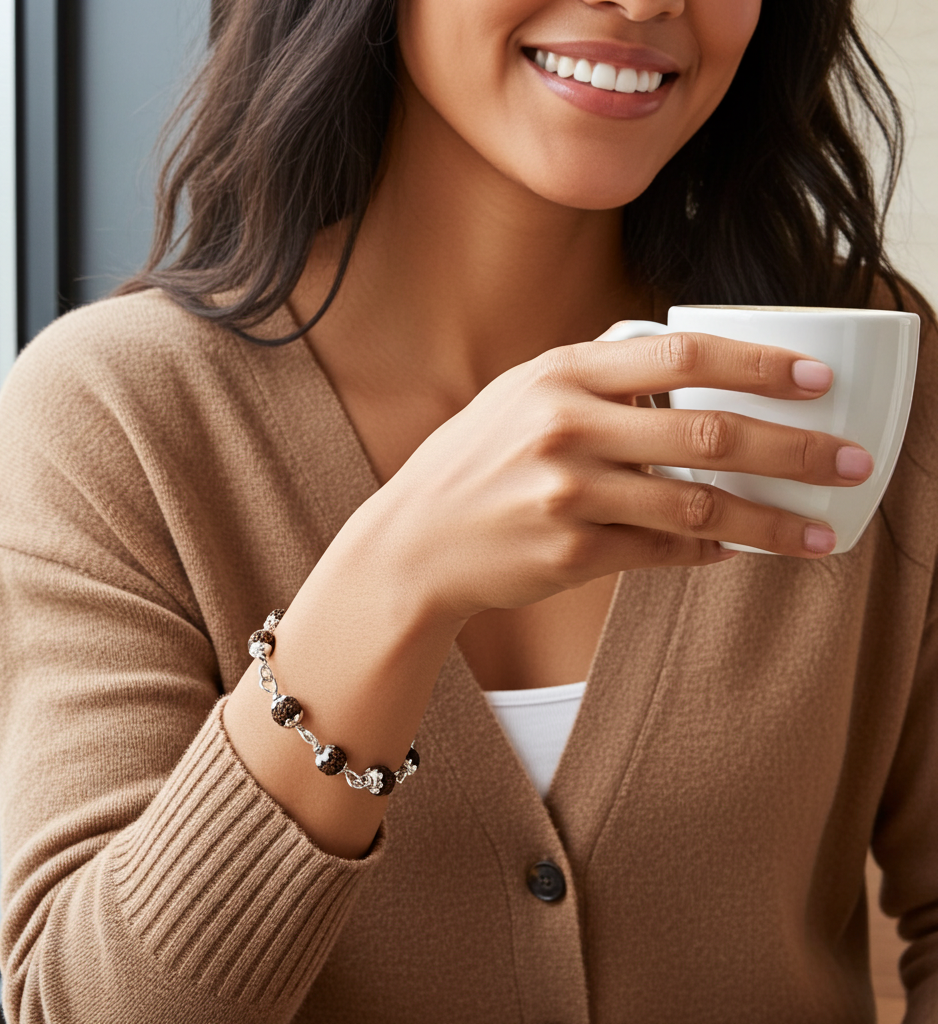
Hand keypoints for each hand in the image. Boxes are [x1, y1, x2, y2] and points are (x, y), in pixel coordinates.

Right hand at [360, 329, 871, 622]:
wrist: (415, 541)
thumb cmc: (471, 462)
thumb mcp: (519, 394)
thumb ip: (592, 374)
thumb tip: (678, 368)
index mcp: (560, 373)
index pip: (682, 355)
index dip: (760, 364)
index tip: (818, 379)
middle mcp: (566, 427)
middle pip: (708, 432)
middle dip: (795, 449)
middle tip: (851, 462)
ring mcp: (568, 493)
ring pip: (697, 507)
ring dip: (770, 521)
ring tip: (820, 532)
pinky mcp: (571, 553)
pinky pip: (661, 554)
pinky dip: (708, 555)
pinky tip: (739, 552)